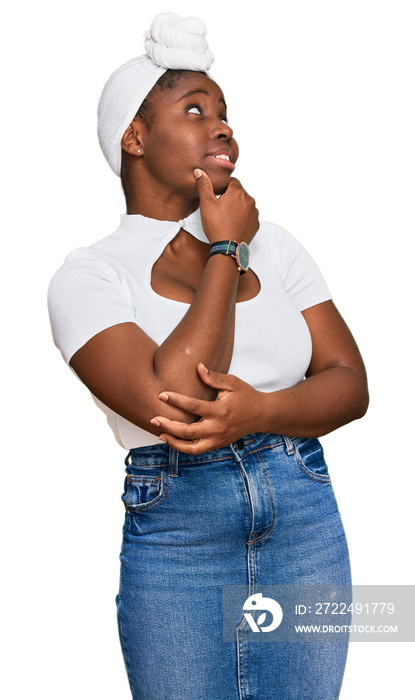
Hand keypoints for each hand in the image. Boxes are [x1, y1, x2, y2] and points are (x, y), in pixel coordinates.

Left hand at [150, 363, 265, 453]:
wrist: (262, 415)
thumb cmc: (246, 395)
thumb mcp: (232, 383)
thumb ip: (214, 377)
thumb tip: (198, 367)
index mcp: (220, 411)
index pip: (193, 406)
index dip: (175, 400)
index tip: (162, 395)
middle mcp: (218, 428)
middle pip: (188, 431)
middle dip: (168, 425)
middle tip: (153, 418)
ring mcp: (217, 439)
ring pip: (191, 447)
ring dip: (173, 441)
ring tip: (159, 432)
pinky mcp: (217, 445)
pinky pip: (197, 450)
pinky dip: (182, 447)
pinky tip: (171, 439)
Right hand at [194, 169, 258, 244]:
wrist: (227, 248)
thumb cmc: (217, 226)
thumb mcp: (206, 203)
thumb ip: (204, 185)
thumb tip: (200, 171)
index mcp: (239, 192)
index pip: (232, 181)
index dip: (222, 188)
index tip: (217, 197)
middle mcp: (250, 201)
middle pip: (239, 193)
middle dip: (230, 198)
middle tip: (219, 210)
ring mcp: (254, 213)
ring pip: (244, 205)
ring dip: (237, 208)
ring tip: (225, 218)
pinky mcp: (255, 225)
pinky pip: (248, 216)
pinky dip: (242, 218)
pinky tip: (232, 225)